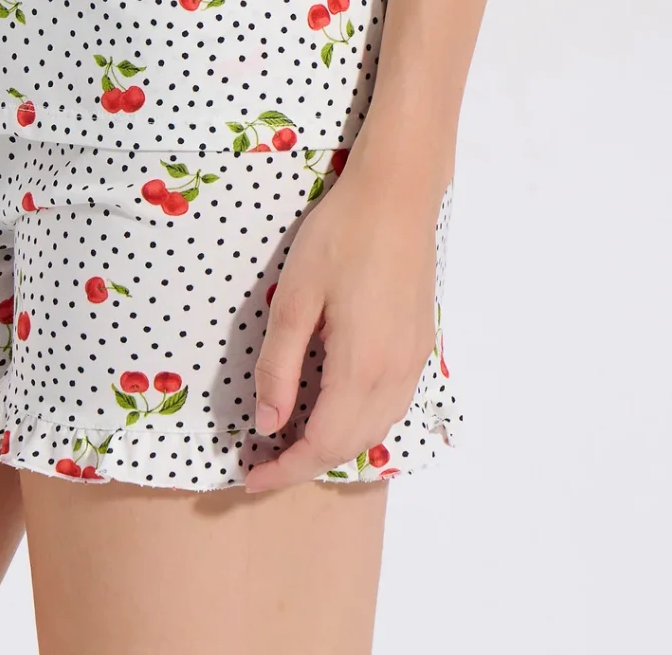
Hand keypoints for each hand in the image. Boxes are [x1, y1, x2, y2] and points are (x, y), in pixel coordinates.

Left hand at [243, 148, 444, 490]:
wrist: (398, 194)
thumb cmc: (340, 236)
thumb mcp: (295, 297)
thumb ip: (280, 365)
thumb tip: (268, 424)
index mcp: (360, 367)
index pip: (321, 445)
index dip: (285, 470)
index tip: (250, 477)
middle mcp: (395, 375)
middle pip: (351, 446)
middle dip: (306, 464)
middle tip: (263, 461)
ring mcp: (414, 361)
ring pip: (376, 429)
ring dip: (335, 446)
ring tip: (292, 439)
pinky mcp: (421, 345)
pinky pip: (392, 405)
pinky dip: (360, 423)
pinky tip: (335, 407)